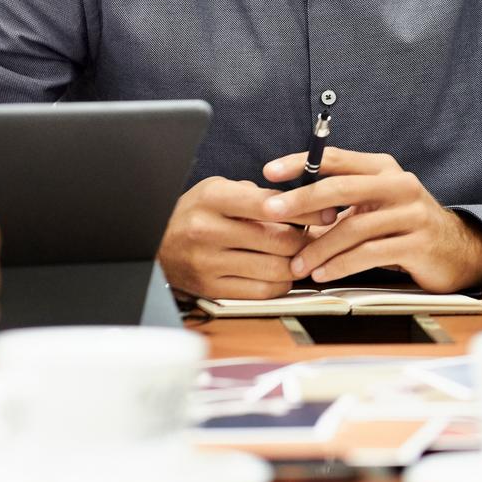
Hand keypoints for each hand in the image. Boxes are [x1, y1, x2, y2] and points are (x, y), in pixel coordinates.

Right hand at [159, 177, 333, 298]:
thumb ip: (257, 194)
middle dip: (307, 239)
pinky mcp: (212, 289)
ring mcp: (209, 264)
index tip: (326, 213)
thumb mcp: (219, 189)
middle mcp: (209, 231)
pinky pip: (262, 292)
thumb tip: (304, 202)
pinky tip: (283, 272)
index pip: (271, 205)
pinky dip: (281, 283)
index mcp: (214, 199)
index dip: (306, 210)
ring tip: (302, 254)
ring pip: (275, 268)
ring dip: (297, 263)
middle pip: (279, 240)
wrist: (155, 245)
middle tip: (318, 236)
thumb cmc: (196, 213)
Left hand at [262, 148, 481, 292]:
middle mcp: (399, 184)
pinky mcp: (417, 243)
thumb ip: (341, 199)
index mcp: (384, 168)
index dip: (301, 162)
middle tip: (271, 213)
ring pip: (353, 228)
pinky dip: (341, 265)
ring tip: (297, 265)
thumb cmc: (403, 226)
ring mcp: (411, 213)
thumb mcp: (375, 203)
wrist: (456, 249)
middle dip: (301, 200)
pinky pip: (370, 253)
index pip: (337, 158)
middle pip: (342, 188)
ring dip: (319, 248)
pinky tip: (323, 274)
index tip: (269, 171)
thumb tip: (288, 205)